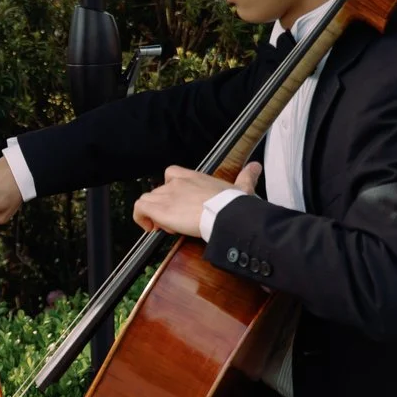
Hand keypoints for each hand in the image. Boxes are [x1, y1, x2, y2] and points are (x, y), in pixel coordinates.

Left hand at [131, 162, 255, 237]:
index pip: (171, 174)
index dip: (169, 188)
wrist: (224, 214)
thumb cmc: (232, 203)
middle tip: (175, 222)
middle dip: (163, 207)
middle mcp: (176, 183)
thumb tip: (256, 167)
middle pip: (158, 192)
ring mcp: (166, 195)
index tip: (177, 204)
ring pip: (148, 200)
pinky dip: (141, 218)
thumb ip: (247, 176)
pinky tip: (151, 229)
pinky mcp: (159, 209)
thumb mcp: (241, 187)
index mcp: (193, 177)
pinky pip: (140, 208)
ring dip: (152, 214)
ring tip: (166, 227)